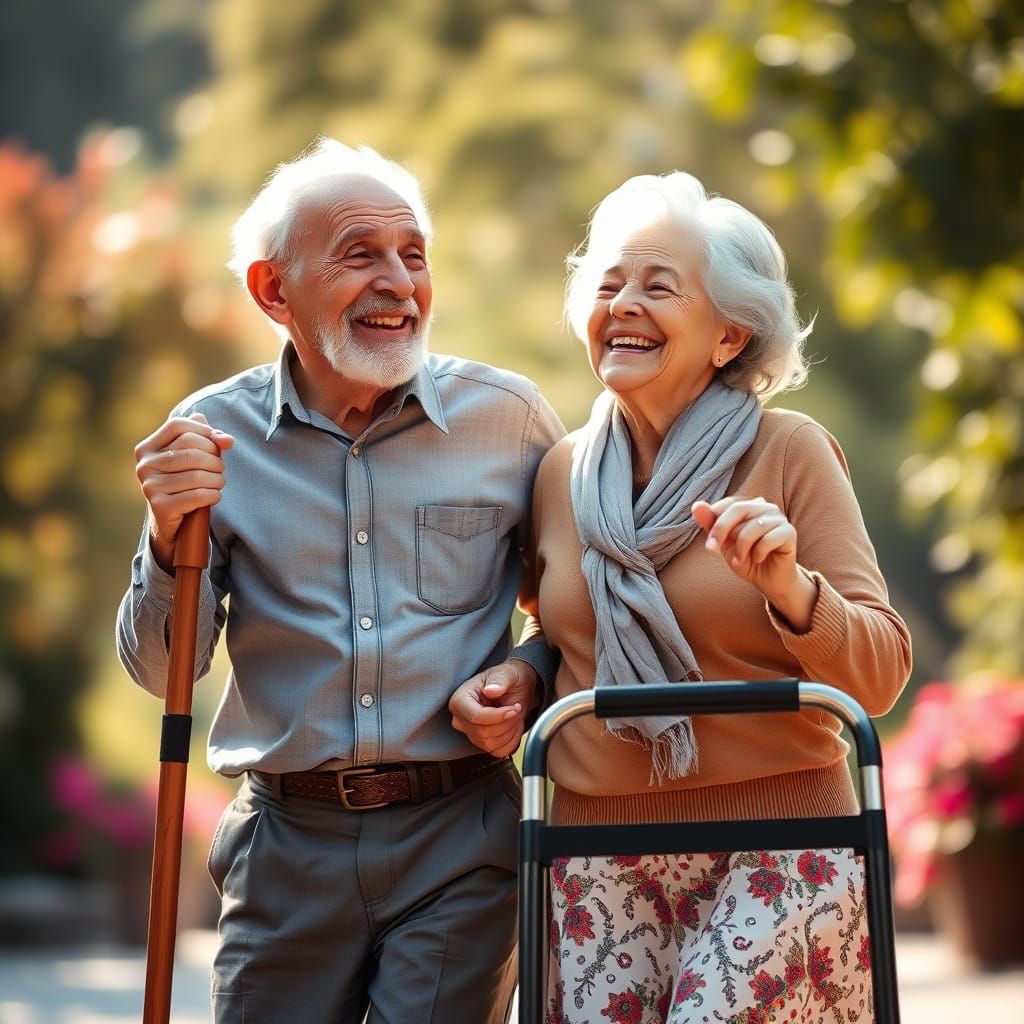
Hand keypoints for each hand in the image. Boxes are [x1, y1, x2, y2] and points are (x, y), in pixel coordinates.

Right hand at [135, 412, 233, 571]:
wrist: (170, 521)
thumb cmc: (184, 482)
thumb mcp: (192, 457)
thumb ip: (208, 439)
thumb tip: (227, 440)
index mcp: (147, 448)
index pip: (178, 426)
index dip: (204, 431)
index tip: (218, 444)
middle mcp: (144, 466)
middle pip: (191, 451)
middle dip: (214, 460)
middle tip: (221, 469)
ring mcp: (149, 487)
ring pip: (197, 475)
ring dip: (217, 479)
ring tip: (219, 482)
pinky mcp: (160, 506)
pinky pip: (197, 496)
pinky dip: (213, 495)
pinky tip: (215, 496)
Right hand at [449, 659, 538, 757]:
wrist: (514, 688)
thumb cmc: (507, 679)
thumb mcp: (506, 674)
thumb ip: (499, 680)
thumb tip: (491, 690)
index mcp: (460, 700)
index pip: (476, 717)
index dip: (498, 716)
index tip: (514, 708)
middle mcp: (460, 719)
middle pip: (484, 733)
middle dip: (507, 722)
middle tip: (516, 708)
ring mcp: (470, 734)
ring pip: (492, 744)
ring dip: (510, 730)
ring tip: (514, 714)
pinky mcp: (482, 744)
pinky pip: (499, 751)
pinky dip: (512, 739)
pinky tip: (512, 725)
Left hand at [692, 495, 815, 630]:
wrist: (768, 581)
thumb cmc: (746, 559)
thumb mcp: (724, 543)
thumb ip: (711, 524)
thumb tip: (696, 505)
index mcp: (748, 506)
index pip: (728, 504)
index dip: (715, 523)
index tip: (709, 546)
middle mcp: (765, 507)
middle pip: (739, 509)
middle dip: (722, 530)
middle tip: (714, 550)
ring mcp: (779, 518)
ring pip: (753, 526)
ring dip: (741, 548)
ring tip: (740, 560)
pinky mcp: (789, 532)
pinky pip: (768, 539)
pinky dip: (758, 553)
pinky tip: (758, 559)